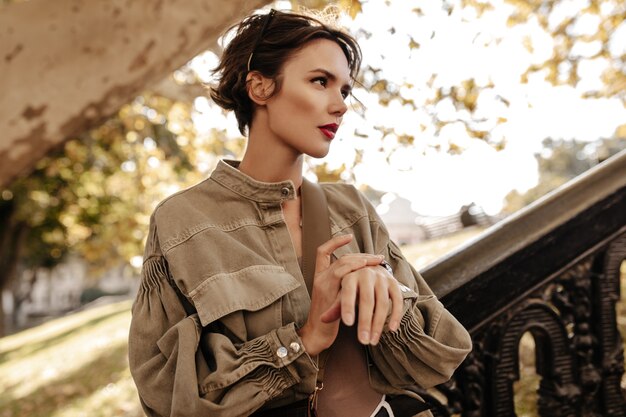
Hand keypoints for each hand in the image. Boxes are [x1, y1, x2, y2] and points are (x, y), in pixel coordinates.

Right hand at [297, 234, 383, 355]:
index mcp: (319, 277)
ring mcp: (323, 284)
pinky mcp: (328, 293)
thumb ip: (342, 288)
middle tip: (378, 257)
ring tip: (376, 262)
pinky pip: (343, 276)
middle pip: (340, 257)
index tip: (349, 236)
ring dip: (362, 261)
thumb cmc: (327, 321)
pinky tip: (367, 271)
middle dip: (361, 255)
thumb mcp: (334, 300)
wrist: (316, 335)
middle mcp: (320, 277)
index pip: (323, 252)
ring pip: (343, 263)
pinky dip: (356, 270)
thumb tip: (360, 280)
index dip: (335, 242)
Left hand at [320, 262, 403, 345]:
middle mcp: (366, 274)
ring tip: (373, 341)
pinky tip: (392, 329)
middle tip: (363, 341)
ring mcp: (382, 278)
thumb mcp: (342, 294)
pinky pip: (397, 300)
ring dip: (378, 324)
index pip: (348, 292)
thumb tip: (323, 320)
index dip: (348, 307)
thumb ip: (335, 307)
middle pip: (367, 300)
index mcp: (350, 276)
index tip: (348, 323)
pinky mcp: (394, 283)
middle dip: (365, 322)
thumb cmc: (353, 287)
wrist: (370, 269)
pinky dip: (396, 315)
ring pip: (383, 303)